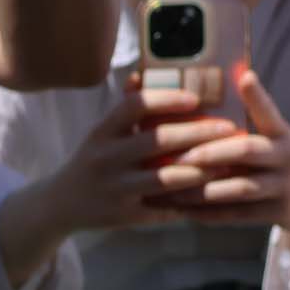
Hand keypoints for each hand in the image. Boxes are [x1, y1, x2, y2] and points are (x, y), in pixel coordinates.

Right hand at [0, 84, 237, 286]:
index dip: (167, 99)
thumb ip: (124, 108)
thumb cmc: (91, 162)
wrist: (60, 205)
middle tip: (229, 128)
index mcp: (101, 133)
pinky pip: (164, 208)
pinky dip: (190, 201)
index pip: (134, 106)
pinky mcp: (124, 215)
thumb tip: (143, 73)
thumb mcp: (100, 134)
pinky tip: (211, 193)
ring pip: (166, 178)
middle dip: (198, 133)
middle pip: (157, 140)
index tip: (195, 99)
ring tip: (228, 162)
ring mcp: (114, 189)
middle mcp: (105, 159)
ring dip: (202, 170)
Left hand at [153, 66, 289, 265]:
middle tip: (180, 155)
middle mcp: (285, 156)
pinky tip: (183, 211)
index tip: (245, 76)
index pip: (269, 111)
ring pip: (241, 187)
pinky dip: (208, 214)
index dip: (257, 95)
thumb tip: (207, 93)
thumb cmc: (278, 164)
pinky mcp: (277, 212)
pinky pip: (238, 214)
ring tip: (171, 191)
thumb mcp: (273, 141)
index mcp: (281, 133)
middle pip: (248, 150)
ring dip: (203, 190)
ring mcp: (283, 186)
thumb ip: (247, 125)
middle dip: (211, 152)